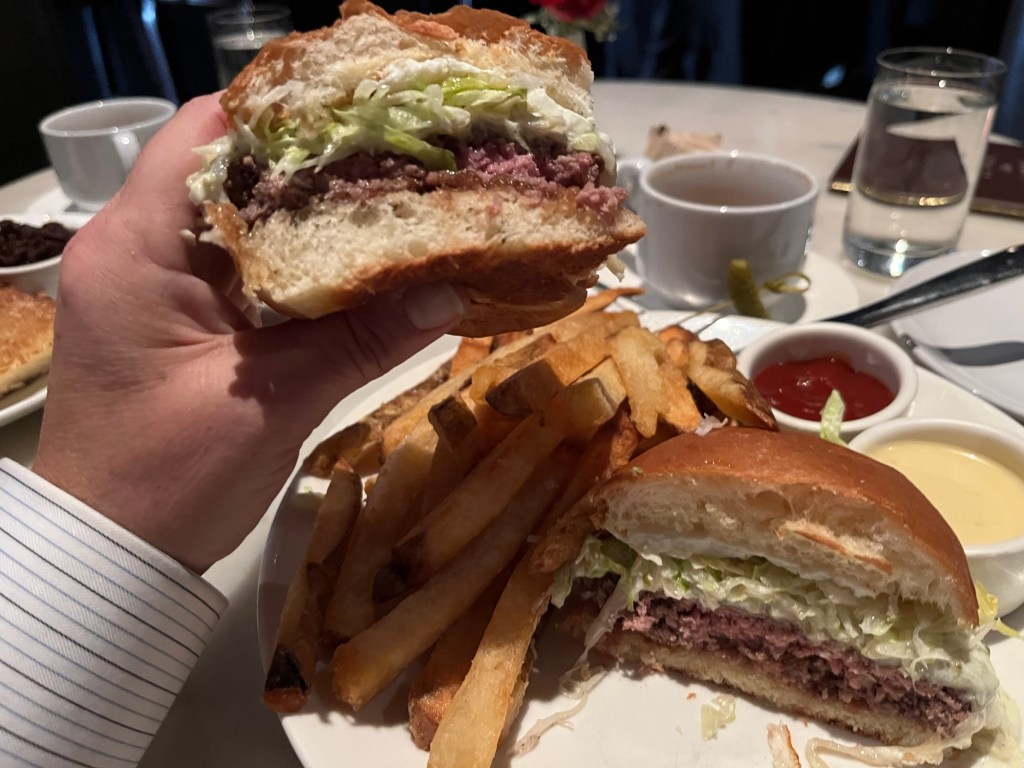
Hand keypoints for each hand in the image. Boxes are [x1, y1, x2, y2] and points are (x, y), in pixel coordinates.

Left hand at [33, 94, 465, 572]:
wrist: (114, 553)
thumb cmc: (168, 479)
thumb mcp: (270, 403)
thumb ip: (359, 340)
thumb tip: (453, 291)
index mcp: (135, 248)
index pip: (204, 134)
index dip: (286, 115)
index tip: (366, 120)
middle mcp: (136, 247)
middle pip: (231, 171)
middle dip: (315, 165)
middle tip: (400, 163)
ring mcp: (156, 283)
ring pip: (243, 220)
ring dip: (312, 217)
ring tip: (392, 205)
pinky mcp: (179, 317)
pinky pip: (245, 270)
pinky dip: (299, 266)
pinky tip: (359, 269)